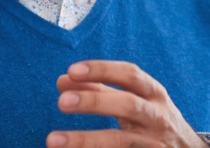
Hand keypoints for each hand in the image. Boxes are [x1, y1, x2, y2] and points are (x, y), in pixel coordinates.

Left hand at [48, 60, 208, 147]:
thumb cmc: (153, 120)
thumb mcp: (136, 100)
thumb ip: (100, 89)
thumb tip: (63, 80)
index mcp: (154, 93)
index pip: (130, 75)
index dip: (102, 70)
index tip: (72, 71)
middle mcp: (157, 117)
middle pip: (127, 105)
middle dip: (94, 101)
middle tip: (61, 102)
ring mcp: (154, 143)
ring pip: (120, 141)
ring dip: (85, 140)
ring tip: (52, 140)